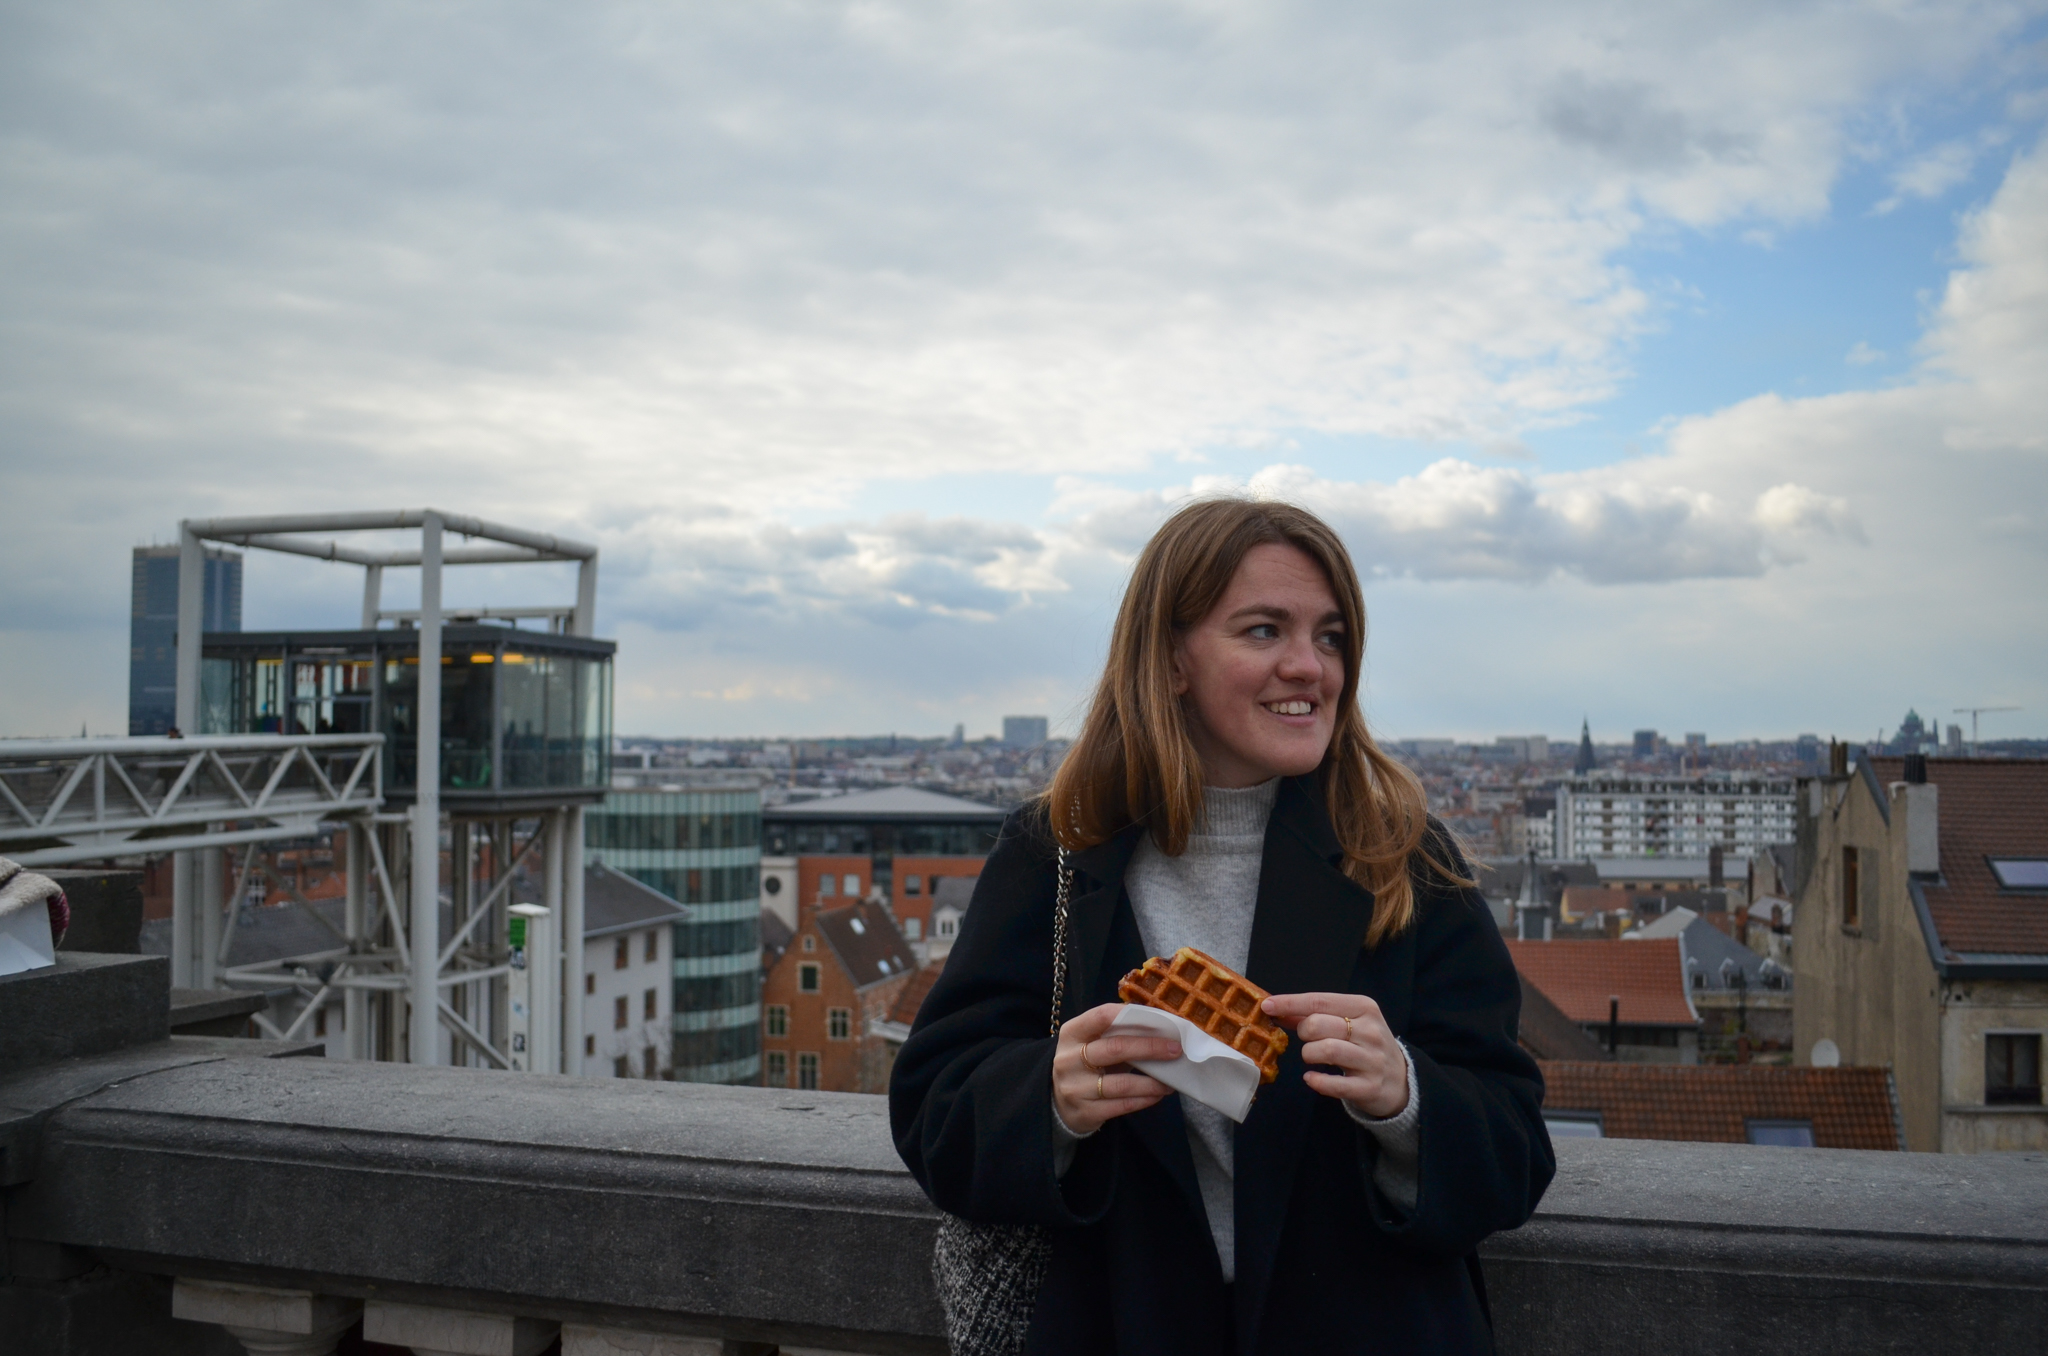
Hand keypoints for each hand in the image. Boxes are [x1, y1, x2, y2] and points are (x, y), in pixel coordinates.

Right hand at [1052, 1002, 1180, 1134]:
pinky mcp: (1085, 1112)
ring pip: (1122, 1083)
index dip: (1131, 1015)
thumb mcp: (1090, 1044)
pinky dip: (1144, 1099)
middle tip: (1175, 1050)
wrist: (1058, 1104)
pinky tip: (1157, 1095)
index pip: (1101, 1016)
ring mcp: (1075, 1088)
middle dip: (1150, 1048)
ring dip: (1152, 1082)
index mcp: (1072, 1034)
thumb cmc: (1085, 1065)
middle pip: (1115, 1049)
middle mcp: (1069, 1059)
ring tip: (1170, 1081)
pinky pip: (1122, 1105)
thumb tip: (1162, 1029)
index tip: (1159, 1020)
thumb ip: (1116, 1035)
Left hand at [1261, 992, 1407, 1118]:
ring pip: (1325, 1050)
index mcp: (1365, 1008)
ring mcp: (1372, 1060)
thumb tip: (1276, 1008)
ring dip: (1308, 1054)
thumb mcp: (1348, 1022)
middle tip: (1307, 1040)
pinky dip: (1316, 1081)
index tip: (1267, 1005)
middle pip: (1318, 1024)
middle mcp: (1371, 1031)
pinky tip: (1311, 1078)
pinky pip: (1334, 1084)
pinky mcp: (1369, 1087)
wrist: (1401, 1081)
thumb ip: (1314, 1014)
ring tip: (1312, 1057)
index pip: (1320, 1000)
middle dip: (1303, 1032)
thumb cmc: (1365, 1045)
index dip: (1290, 1003)